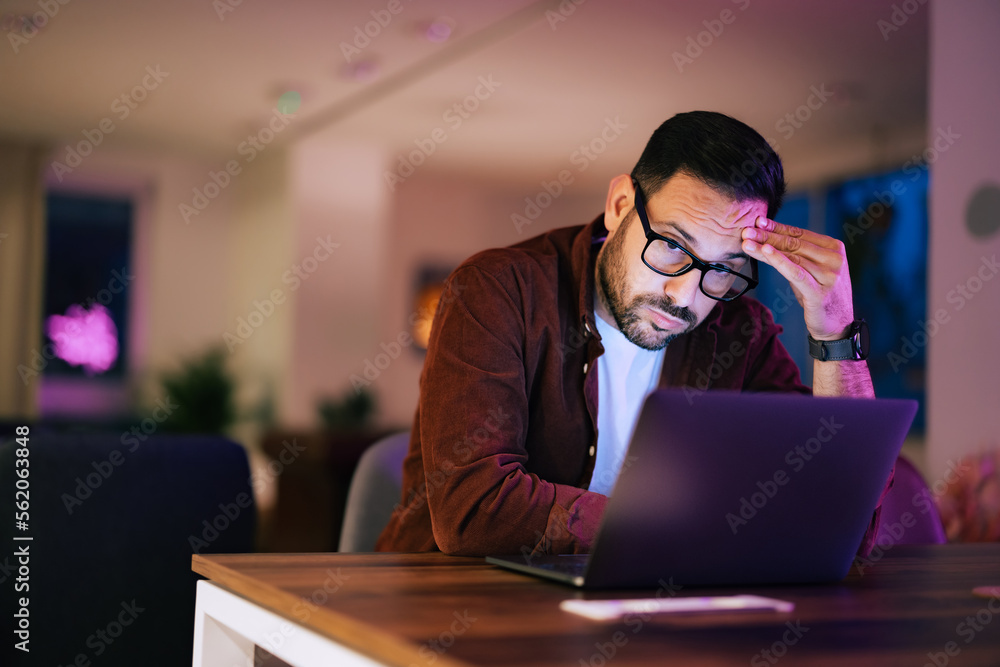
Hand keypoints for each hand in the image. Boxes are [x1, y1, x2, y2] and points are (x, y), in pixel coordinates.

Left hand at [741, 216, 854, 339]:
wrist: (837, 326)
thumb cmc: (819, 295)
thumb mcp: (810, 271)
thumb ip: (796, 255)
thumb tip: (766, 238)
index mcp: (834, 248)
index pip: (800, 234)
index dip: (777, 227)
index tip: (758, 221)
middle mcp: (834, 258)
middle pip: (794, 243)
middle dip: (768, 236)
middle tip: (746, 230)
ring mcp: (829, 275)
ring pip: (791, 256)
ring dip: (766, 247)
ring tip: (747, 242)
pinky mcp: (820, 292)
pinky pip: (795, 273)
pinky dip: (779, 261)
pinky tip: (766, 251)